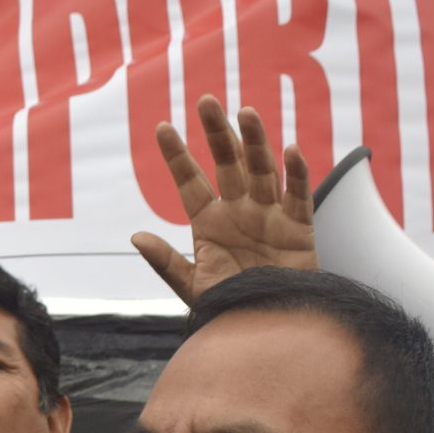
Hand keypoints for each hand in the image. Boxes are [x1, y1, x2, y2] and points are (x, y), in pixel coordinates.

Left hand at [130, 97, 315, 305]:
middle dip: (216, 133)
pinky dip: (296, 174)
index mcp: (209, 222)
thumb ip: (167, 263)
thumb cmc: (231, 308)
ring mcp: (269, 216)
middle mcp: (238, 211)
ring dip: (254, 141)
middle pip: (227, 164)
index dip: (176, 156)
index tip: (162, 127)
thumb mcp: (193, 287)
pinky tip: (289, 151)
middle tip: (205, 102)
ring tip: (244, 112)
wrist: (268, 330)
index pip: (190, 182)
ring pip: (261, 170)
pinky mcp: (298, 228)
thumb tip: (135, 237)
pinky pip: (298, 196)